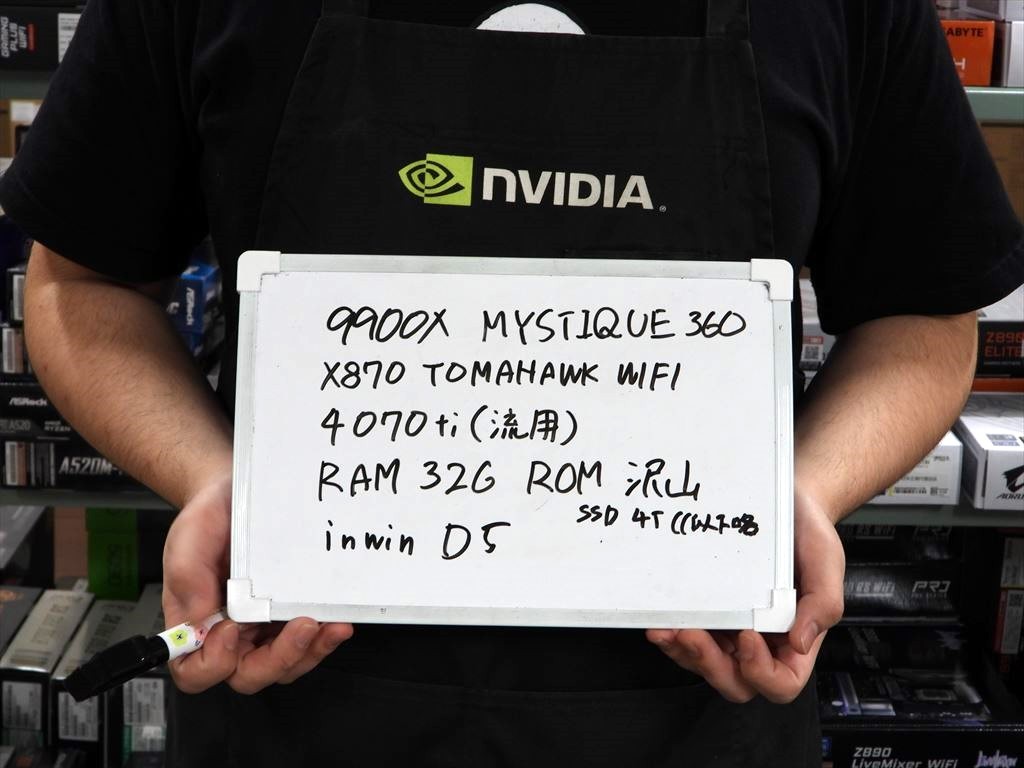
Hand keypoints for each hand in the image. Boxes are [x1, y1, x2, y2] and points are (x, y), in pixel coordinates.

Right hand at [162, 470, 353, 693]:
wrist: (236, 495)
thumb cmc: (209, 519)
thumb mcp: (190, 536)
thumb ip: (187, 574)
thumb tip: (198, 620)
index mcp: (196, 623)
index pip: (195, 672)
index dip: (213, 664)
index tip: (230, 630)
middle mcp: (231, 633)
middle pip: (249, 674)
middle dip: (279, 659)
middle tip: (302, 627)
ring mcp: (264, 627)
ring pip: (285, 664)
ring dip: (309, 651)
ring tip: (331, 626)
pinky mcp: (290, 614)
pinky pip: (308, 641)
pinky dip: (324, 637)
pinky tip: (337, 620)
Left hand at [645, 489, 844, 702]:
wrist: (786, 503)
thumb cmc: (810, 536)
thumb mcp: (827, 563)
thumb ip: (823, 603)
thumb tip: (800, 642)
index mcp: (794, 642)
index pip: (781, 683)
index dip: (761, 672)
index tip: (749, 635)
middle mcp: (761, 643)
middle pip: (735, 681)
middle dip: (710, 665)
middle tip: (693, 636)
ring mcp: (730, 631)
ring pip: (704, 664)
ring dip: (683, 653)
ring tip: (667, 629)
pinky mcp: (709, 612)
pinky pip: (688, 637)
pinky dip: (672, 634)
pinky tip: (661, 620)